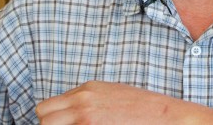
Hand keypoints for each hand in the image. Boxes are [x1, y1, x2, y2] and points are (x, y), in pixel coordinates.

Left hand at [35, 81, 212, 123]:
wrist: (169, 119)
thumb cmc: (145, 110)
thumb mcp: (113, 95)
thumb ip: (89, 101)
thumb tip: (71, 114)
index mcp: (87, 91)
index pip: (46, 107)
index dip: (50, 122)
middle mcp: (83, 104)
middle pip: (42, 120)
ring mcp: (87, 121)